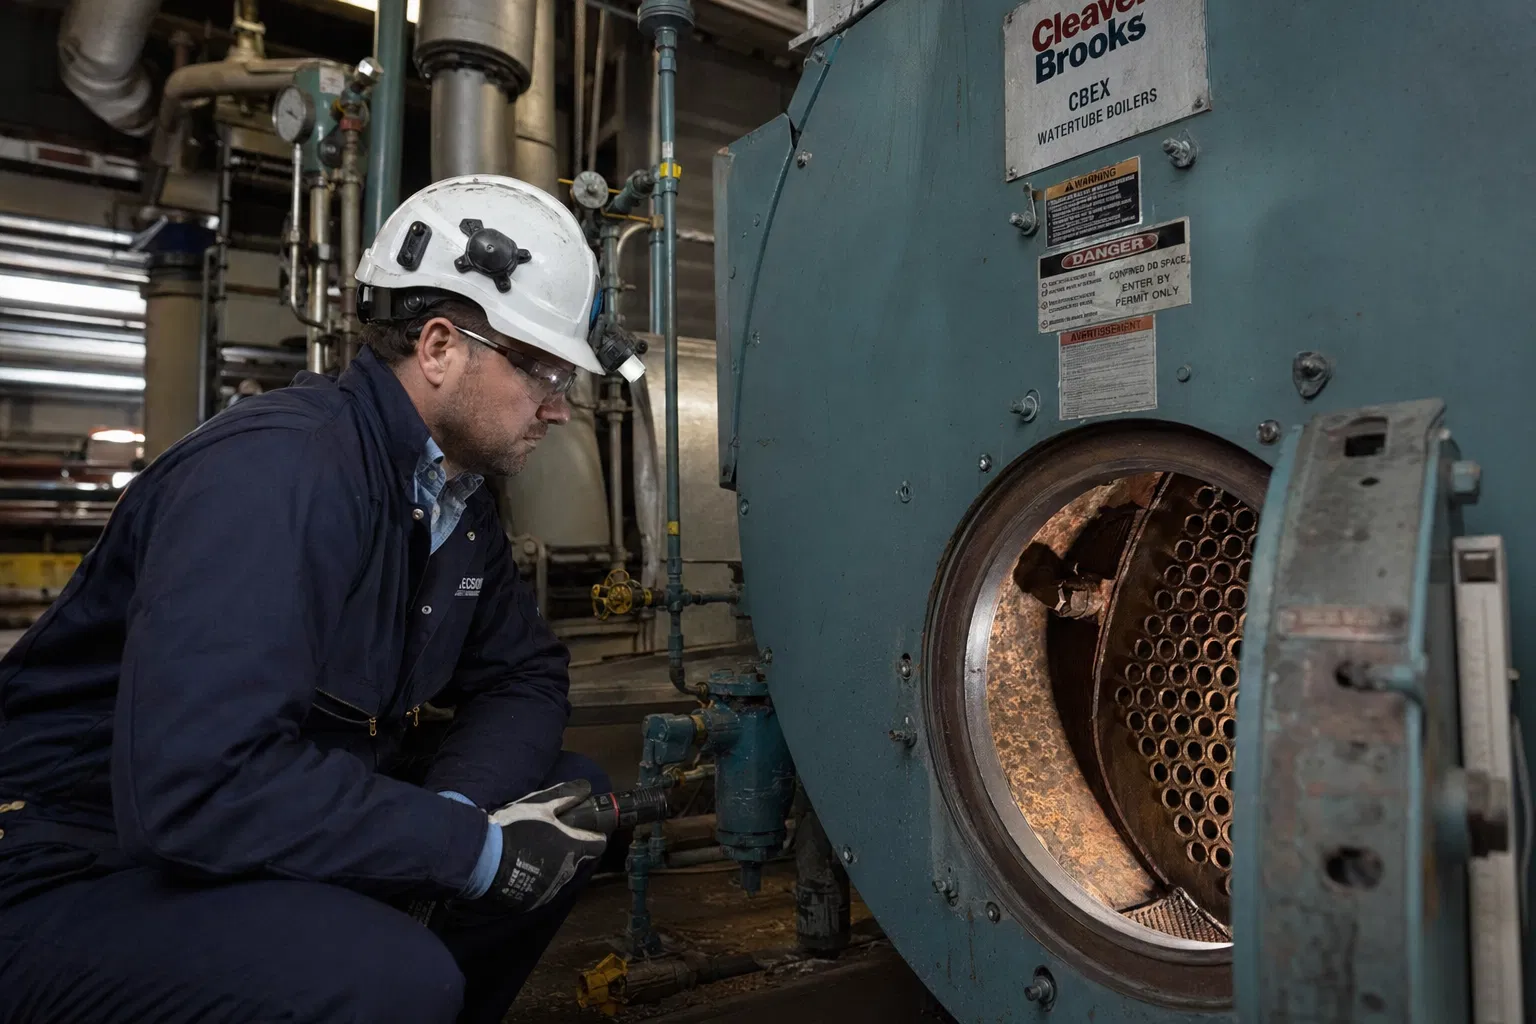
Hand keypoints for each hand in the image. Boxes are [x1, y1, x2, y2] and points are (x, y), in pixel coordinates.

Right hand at [485, 779, 606, 912]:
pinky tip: (521, 868)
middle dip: (567, 849)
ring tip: (530, 852)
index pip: (598, 844)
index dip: (593, 835)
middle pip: (576, 859)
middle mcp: (567, 872)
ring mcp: (550, 889)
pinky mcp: (533, 901)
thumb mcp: (540, 805)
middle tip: (547, 836)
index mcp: (573, 849)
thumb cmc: (515, 827)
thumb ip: (565, 797)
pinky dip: (536, 879)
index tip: (585, 830)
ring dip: (551, 864)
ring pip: (559, 874)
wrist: (483, 858)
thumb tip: (585, 787)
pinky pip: (541, 888)